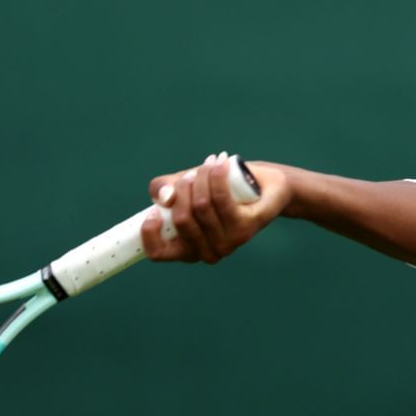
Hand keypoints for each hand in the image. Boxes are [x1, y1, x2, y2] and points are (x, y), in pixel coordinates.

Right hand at [140, 155, 291, 263]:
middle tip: (193, 174)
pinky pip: (221, 199)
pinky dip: (216, 177)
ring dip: (201, 176)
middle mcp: (208, 252)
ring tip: (210, 163)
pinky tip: (219, 163)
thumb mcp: (184, 186)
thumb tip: (164, 197)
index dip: (149, 232)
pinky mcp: (246, 229)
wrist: (265, 186)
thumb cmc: (220, 189)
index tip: (154, 210)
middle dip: (182, 188)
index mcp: (187, 249)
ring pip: (201, 206)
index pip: (159, 252)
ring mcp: (228, 243)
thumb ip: (162, 189)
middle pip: (182, 219)